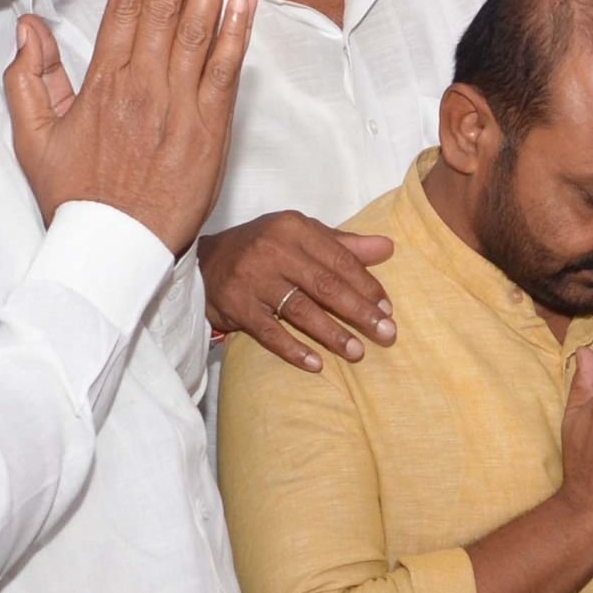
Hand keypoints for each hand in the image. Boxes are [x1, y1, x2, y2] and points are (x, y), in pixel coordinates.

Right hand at [2, 0, 256, 255]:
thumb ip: (30, 78)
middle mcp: (143, 86)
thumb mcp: (34, 139)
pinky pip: (226, 71)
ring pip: (197, 29)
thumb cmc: (75, 197)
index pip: (122, 6)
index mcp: (102, 83)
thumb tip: (29, 27)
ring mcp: (179, 107)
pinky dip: (237, 32)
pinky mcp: (210, 131)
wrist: (113, 249)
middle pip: (162, 5)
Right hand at [200, 211, 396, 370]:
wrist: (204, 263)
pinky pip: (270, 332)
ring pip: (301, 309)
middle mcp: (274, 250)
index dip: (366, 285)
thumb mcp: (300, 235)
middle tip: (386, 332)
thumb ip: (343, 244)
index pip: (339, 259)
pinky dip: (293, 349)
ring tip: (357, 352)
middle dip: (359, 311)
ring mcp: (253, 279)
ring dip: (332, 333)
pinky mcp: (237, 305)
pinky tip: (316, 364)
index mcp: (294, 228)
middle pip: (325, 285)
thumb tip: (387, 247)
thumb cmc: (262, 248)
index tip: (387, 307)